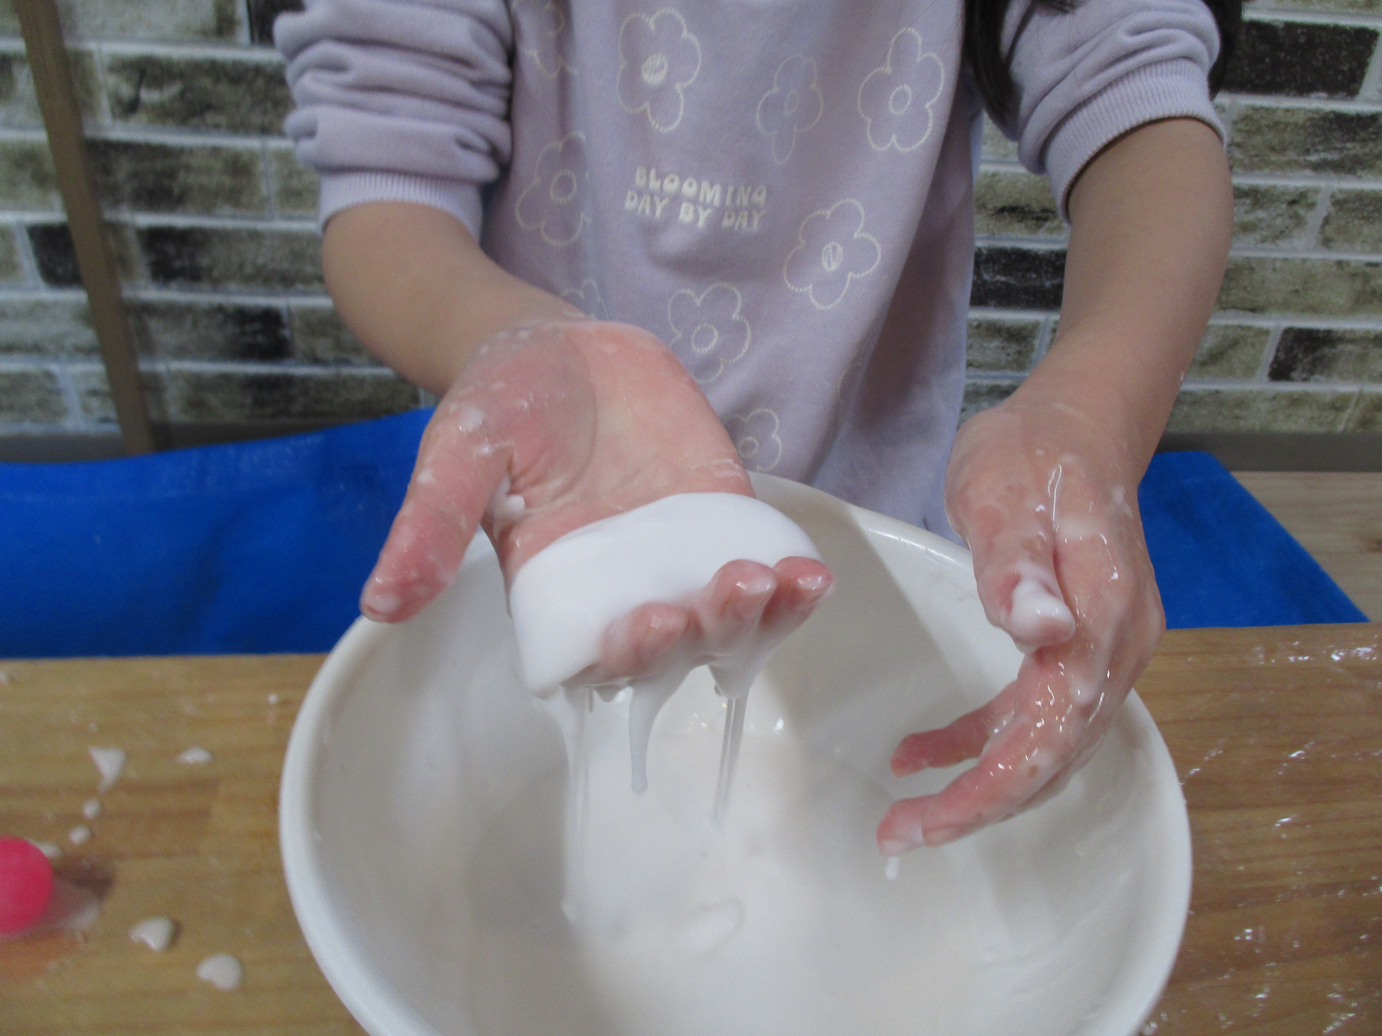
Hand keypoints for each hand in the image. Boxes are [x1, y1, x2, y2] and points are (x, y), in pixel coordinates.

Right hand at [360, 318, 832, 681]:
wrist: (556, 346)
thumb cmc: (496, 404)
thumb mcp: (455, 457)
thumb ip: (429, 528)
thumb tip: (378, 605)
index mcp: (558, 595)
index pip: (596, 655)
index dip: (628, 655)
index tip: (650, 623)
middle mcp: (624, 590)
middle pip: (676, 645)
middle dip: (705, 631)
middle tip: (724, 593)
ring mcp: (679, 558)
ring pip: (728, 617)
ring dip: (760, 615)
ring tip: (784, 585)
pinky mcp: (721, 519)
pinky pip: (760, 563)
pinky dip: (788, 579)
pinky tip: (811, 573)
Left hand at [877, 395, 1163, 850]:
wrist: (1076, 423)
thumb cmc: (1033, 451)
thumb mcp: (1004, 492)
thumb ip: (1016, 564)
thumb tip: (1040, 629)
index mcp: (1101, 616)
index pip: (1051, 731)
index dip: (988, 788)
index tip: (923, 822)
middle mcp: (1115, 647)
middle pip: (1051, 755)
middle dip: (977, 805)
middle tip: (900, 836)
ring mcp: (1100, 651)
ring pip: (1042, 745)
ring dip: (978, 784)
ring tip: (907, 811)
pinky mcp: (1074, 647)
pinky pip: (1029, 715)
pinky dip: (978, 741)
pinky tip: (922, 750)